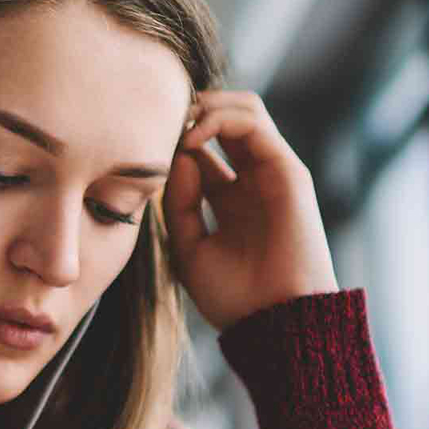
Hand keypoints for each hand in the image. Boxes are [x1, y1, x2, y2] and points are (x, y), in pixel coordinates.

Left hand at [161, 90, 339, 330]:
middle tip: (157, 121)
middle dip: (189, 112)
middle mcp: (253, 181)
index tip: (141, 148)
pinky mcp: (288, 169)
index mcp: (229, 199)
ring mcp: (272, 172)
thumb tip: (178, 157)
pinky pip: (254, 121)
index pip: (201, 150)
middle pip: (224, 120)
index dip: (172, 141)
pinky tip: (191, 141)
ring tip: (176, 126)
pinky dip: (219, 118)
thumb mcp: (189, 248)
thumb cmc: (234, 297)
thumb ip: (179, 203)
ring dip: (205, 106)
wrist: (274, 322)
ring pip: (243, 108)